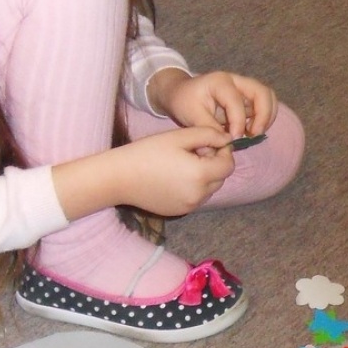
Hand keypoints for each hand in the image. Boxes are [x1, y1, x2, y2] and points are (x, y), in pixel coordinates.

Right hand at [53, 127, 234, 218]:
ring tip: (183, 164)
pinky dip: (193, 187)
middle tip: (194, 151)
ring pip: (209, 189)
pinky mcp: (179, 212)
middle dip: (214, 164)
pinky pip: (196, 198)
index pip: (228, 165)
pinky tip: (175, 177)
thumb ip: (208, 134)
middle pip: (220, 178)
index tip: (210, 143)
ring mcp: (189, 206)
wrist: (118, 178)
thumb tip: (227, 138)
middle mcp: (199, 195)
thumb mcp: (179, 137)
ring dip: (205, 177)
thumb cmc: (147, 152)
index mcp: (201, 175)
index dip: (224, 152)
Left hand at [150, 69, 277, 138]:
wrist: (181, 93)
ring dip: (267, 117)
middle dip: (263, 115)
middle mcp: (237, 81)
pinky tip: (252, 132)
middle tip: (254, 134)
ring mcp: (244, 88)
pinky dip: (264, 118)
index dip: (238, 122)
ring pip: (268, 97)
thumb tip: (222, 147)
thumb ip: (208, 130)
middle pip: (263, 92)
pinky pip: (264, 105)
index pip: (236, 101)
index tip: (233, 139)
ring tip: (255, 133)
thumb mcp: (191, 115)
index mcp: (220, 82)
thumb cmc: (184, 101)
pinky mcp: (247, 97)